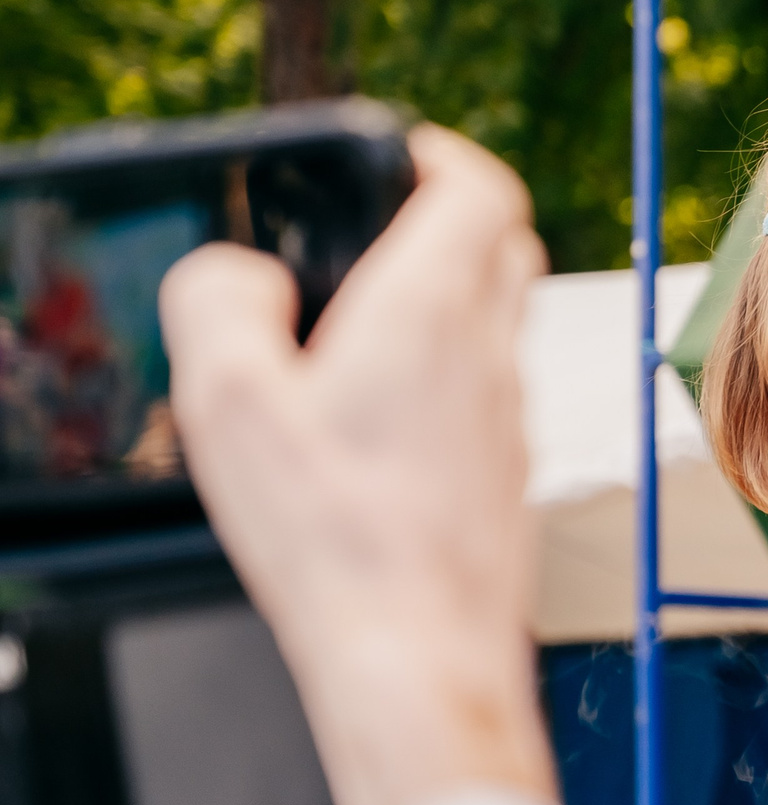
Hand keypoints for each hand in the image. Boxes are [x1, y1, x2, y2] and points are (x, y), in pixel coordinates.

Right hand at [160, 126, 555, 804]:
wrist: (416, 650)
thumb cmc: (332, 535)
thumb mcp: (229, 401)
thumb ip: (221, 303)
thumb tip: (236, 268)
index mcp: (433, 311)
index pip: (482, 188)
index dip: (443, 155)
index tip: (400, 154)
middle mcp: (490, 353)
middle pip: (504, 244)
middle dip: (454, 214)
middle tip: (386, 224)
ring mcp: (510, 415)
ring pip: (503, 318)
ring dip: (455, 294)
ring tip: (372, 317)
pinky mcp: (507, 472)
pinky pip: (491, 391)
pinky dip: (454, 370)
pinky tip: (389, 414)